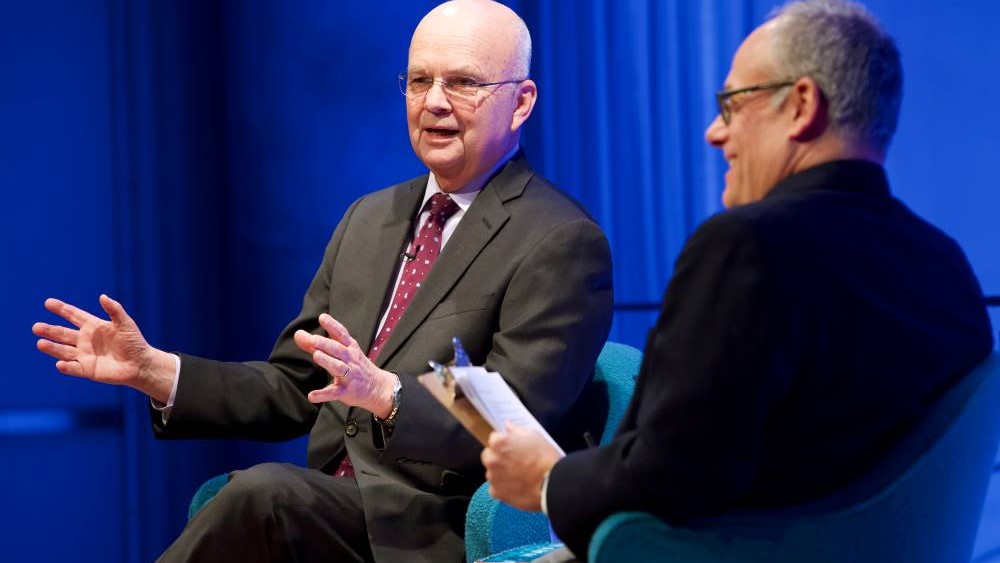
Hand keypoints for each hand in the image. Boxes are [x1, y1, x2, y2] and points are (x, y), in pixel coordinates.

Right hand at [32, 295, 176, 402]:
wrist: (141, 364)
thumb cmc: (134, 342)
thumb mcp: (125, 323)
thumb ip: (114, 310)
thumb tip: (102, 296)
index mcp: (93, 326)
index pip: (73, 316)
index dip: (61, 309)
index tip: (48, 303)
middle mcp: (85, 340)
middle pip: (63, 334)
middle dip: (49, 330)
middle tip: (36, 327)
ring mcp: (84, 355)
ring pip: (63, 351)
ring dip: (52, 348)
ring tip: (40, 343)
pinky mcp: (87, 369)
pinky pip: (74, 368)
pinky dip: (67, 367)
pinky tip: (60, 364)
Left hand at [293, 313, 396, 416]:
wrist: (378, 388)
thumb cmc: (355, 366)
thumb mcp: (341, 352)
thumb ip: (317, 344)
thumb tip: (298, 334)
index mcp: (350, 348)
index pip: (341, 334)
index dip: (332, 325)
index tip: (322, 317)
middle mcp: (351, 360)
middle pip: (339, 350)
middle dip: (326, 344)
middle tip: (314, 339)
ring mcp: (350, 375)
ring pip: (339, 368)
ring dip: (328, 361)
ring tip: (316, 356)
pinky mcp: (346, 391)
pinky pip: (334, 392)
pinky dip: (323, 395)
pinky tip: (312, 396)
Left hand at [481, 422, 564, 511]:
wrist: (551, 483)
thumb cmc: (545, 457)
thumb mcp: (534, 436)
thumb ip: (516, 430)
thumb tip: (507, 426)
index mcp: (498, 442)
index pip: (494, 438)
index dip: (505, 442)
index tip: (514, 448)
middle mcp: (491, 459)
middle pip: (488, 455)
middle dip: (498, 457)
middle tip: (514, 462)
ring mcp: (492, 477)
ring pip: (492, 472)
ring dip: (500, 473)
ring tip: (518, 476)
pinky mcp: (496, 492)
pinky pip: (495, 487)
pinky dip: (503, 487)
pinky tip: (517, 486)